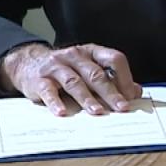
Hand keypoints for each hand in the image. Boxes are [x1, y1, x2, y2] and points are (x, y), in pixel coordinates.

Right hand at [0, 43, 141, 116]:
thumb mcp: (89, 69)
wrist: (28, 64)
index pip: (114, 59)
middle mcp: (75, 56)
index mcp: (92, 52)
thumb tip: (136, 92)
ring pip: (75, 82)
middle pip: (96, 74)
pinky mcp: (39, 80)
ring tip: (98, 112)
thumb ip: (113, 79)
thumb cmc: (66, 69)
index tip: (131, 96)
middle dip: (111, 92)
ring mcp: (56, 67)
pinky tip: (63, 113)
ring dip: (88, 99)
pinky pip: (49, 91)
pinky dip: (56, 102)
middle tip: (122, 108)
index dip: (124, 77)